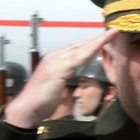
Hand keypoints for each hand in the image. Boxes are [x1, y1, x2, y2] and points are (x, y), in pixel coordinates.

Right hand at [3, 31, 118, 128]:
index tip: (104, 39)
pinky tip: (100, 45)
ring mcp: (55, 62)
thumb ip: (67, 75)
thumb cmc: (41, 100)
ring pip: (81, 48)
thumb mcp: (57, 85)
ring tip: (111, 33)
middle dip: (97, 38)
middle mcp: (55, 57)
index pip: (76, 49)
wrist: (27, 108)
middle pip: (80, 45)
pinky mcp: (57, 69)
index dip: (90, 44)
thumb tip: (75, 73)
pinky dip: (90, 50)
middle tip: (112, 31)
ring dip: (98, 40)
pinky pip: (78, 58)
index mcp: (55, 60)